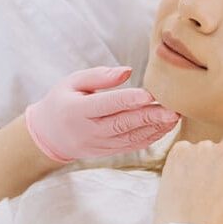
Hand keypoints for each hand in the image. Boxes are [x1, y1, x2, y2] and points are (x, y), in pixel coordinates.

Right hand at [25, 66, 179, 162]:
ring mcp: (99, 144)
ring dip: (154, 128)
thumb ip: (99, 76)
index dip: (128, 100)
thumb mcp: (72, 82)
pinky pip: (131, 146)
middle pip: (122, 124)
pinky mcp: (107, 152)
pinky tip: (164, 127)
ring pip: (131, 137)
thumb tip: (127, 71)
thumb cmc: (62, 101)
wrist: (49, 135)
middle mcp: (89, 131)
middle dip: (149, 116)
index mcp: (77, 111)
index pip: (106, 105)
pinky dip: (150, 137)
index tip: (149, 94)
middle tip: (172, 109)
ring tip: (174, 117)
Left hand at [153, 37, 222, 223]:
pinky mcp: (182, 150)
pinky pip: (185, 152)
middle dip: (220, 164)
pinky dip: (183, 167)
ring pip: (206, 150)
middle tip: (215, 193)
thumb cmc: (219, 221)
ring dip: (201, 167)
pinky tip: (184, 187)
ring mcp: (209, 149)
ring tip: (199, 194)